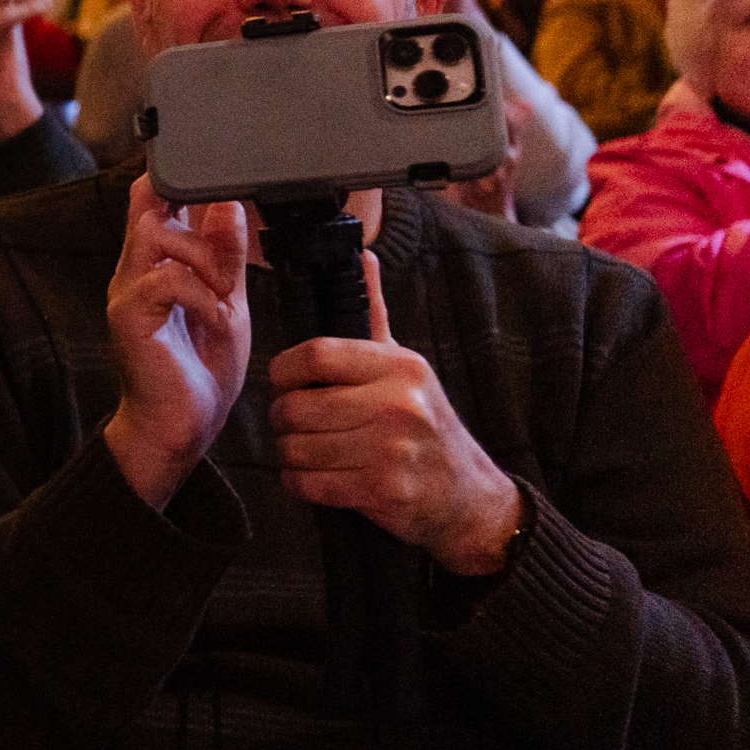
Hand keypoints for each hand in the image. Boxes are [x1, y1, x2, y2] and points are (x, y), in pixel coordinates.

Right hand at [100, 176, 251, 508]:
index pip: (152, 198)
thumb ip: (227, 256)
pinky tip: (215, 320)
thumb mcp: (228, 302)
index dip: (176, 179)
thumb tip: (230, 206)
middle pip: (149, 201)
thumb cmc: (198, 370)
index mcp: (155, 264)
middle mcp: (133, 270)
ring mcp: (126, 292)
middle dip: (200, 219)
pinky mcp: (128, 317)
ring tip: (224, 294)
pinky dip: (201, 295)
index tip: (216, 186)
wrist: (180, 428)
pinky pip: (166, 279)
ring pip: (156, 232)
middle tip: (229, 260)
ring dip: (203, 257)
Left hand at [267, 254, 524, 574]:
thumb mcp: (405, 366)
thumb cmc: (424, 423)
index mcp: (399, 367)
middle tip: (294, 424)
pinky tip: (317, 477)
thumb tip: (363, 255)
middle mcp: (398, 404)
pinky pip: (309, 484)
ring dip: (290, 454)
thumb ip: (374, 315)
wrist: (467, 494)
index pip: (315, 355)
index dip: (284, 370)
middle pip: (296, 407)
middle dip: (283, 420)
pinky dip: (300, 483)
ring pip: (296, 448)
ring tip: (308, 450)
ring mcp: (392, 450)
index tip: (286, 381)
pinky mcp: (384, 490)